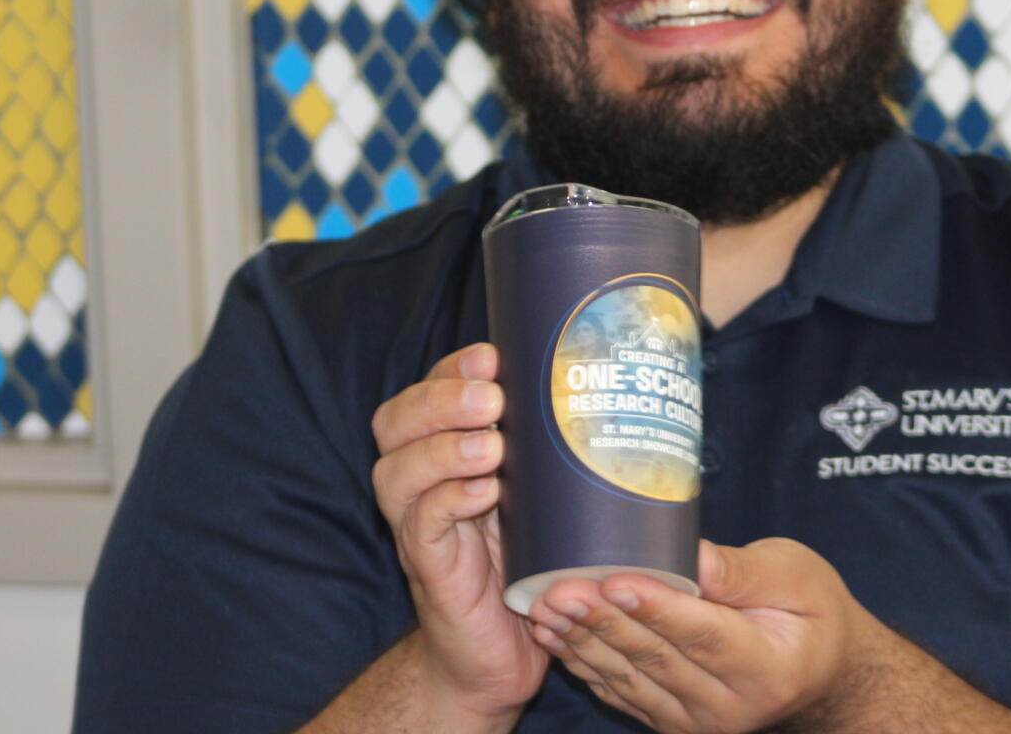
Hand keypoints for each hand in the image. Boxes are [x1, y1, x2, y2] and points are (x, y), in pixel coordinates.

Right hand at [369, 342, 548, 722]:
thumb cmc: (530, 560)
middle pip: (395, 422)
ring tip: (490, 447)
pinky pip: (423, 526)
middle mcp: (418, 483)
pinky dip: (448, 501)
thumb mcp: (539, 492)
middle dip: (440, 400)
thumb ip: (548, 448)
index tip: (492, 356)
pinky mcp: (429, 569)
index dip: (451, 369)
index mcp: (442, 451)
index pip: (426, 391)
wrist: (501, 653)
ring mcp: (418, 526)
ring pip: (398, 471)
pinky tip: (482, 493)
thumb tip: (614, 387)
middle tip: (491, 400)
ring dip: (443, 450)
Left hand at [526, 537, 877, 732]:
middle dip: (603, 622)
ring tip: (544, 608)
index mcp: (768, 667)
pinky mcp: (673, 721)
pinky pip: (622, 694)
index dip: (658, 609)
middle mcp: (730, 706)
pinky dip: (585, 663)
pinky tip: (554, 636)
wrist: (822, 671)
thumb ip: (744, 571)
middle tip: (560, 589)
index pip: (704, 636)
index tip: (615, 580)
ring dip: (582, 643)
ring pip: (631, 680)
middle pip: (657, 660)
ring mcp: (698, 721)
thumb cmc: (811, 610)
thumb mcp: (797, 574)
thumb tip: (693, 555)